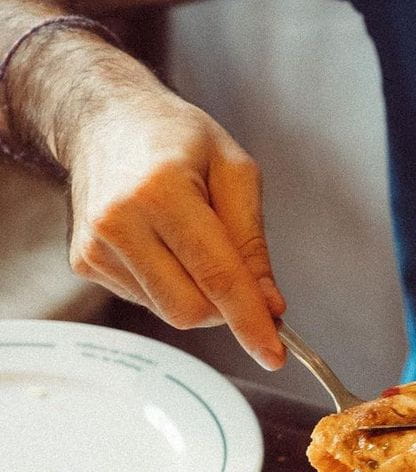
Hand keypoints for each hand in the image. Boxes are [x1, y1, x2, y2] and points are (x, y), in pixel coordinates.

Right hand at [65, 86, 285, 368]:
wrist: (103, 117)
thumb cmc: (174, 138)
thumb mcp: (234, 171)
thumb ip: (253, 243)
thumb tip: (269, 305)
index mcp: (162, 190)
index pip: (217, 277)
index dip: (250, 321)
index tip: (274, 354)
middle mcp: (120, 221)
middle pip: (191, 310)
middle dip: (226, 308)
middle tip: (238, 274)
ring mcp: (96, 245)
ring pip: (170, 312)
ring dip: (198, 295)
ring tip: (191, 242)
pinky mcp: (86, 263)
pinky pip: (147, 301)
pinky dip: (170, 286)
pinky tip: (163, 246)